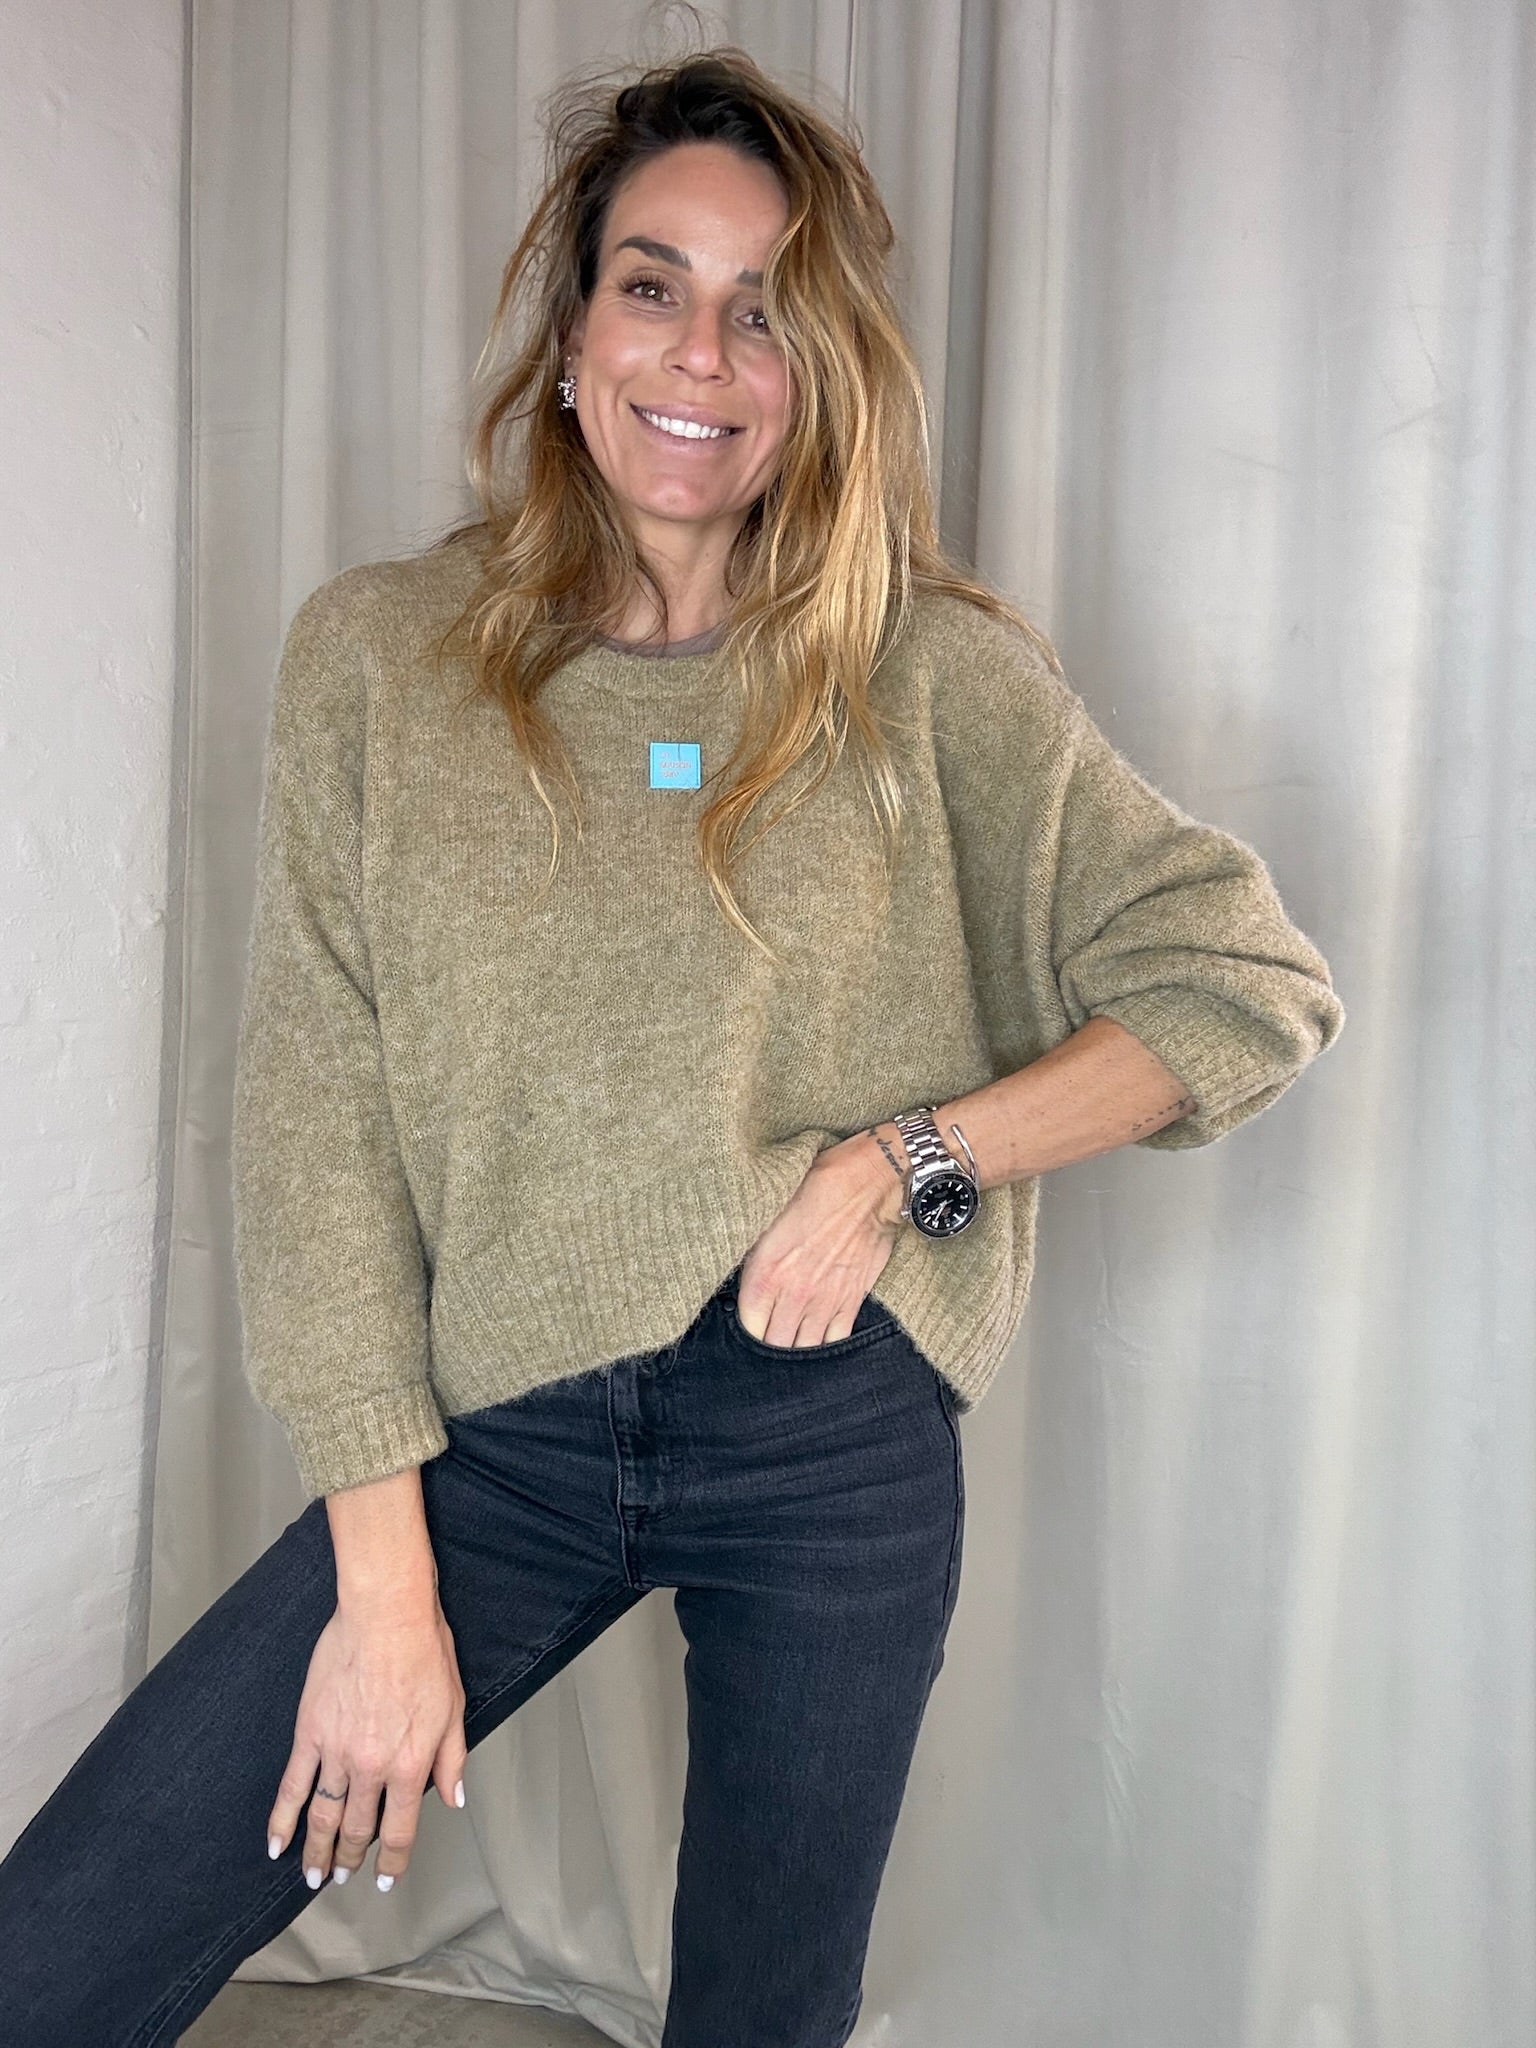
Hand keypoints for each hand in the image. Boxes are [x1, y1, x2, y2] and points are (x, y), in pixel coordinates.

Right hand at [266, 1595, 466, 1892]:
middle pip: (357, 1829)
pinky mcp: (310, 1732)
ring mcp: (337, 1752)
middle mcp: (371, 1767)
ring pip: (323, 1817)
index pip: (400, 1831)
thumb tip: (453, 1798)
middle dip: (350, 1860)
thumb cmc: (425, 1653)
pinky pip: (292, 1785)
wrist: (387, 1616)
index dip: (392, 1862)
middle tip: (343, 1876)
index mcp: (410, 1764)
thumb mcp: (454, 1708)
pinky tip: (275, 1841)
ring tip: (312, 1876)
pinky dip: (281, 1818)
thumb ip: (452, 1760)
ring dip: (317, 1852)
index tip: (386, 1880)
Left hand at [735, 1126, 907, 1346]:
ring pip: (804, 1349)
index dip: (744, 1332)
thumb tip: (741, 1276)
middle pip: (774, 1345)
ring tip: (791, 1344)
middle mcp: (794, 1294)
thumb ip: (753, 1253)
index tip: (748, 1325)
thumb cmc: (814, 1189)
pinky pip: (835, 1340)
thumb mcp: (767, 1215)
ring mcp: (825, 1302)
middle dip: (768, 1347)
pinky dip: (826, 1346)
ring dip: (796, 1350)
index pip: (747, 1327)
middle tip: (768, 1339)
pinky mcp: (852, 1301)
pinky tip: (818, 1340)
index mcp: (766, 1272)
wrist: (866, 1185)